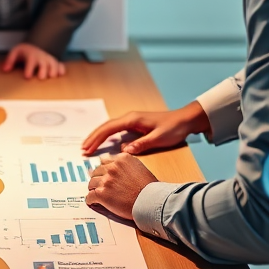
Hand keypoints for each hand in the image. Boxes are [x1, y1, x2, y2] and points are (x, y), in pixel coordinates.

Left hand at [2, 42, 65, 79]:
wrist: (33, 47)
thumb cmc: (23, 52)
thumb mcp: (14, 53)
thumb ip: (9, 60)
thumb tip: (5, 69)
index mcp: (31, 55)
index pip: (31, 62)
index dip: (29, 69)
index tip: (27, 76)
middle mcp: (41, 57)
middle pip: (44, 64)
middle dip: (43, 71)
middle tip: (41, 78)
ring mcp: (49, 59)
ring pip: (54, 65)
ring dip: (53, 71)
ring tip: (51, 78)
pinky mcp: (54, 62)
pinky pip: (61, 65)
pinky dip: (61, 69)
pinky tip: (60, 75)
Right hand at [81, 101, 209, 155]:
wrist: (185, 120)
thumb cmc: (173, 128)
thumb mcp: (159, 138)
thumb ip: (142, 144)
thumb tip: (124, 151)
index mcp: (132, 119)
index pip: (109, 128)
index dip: (96, 138)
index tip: (87, 148)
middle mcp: (129, 118)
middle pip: (105, 127)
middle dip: (93, 138)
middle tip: (82, 149)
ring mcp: (132, 121)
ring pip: (109, 128)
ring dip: (98, 137)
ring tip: (88, 147)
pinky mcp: (135, 126)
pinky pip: (116, 131)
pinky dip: (107, 137)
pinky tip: (104, 144)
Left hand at [86, 154, 158, 220]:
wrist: (151, 202)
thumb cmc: (150, 188)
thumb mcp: (139, 167)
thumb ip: (127, 164)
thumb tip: (119, 164)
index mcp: (122, 159)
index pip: (105, 162)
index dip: (104, 170)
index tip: (103, 174)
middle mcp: (112, 167)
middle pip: (97, 171)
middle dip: (98, 178)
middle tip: (98, 184)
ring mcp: (106, 180)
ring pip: (91, 183)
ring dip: (93, 188)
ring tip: (95, 193)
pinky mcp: (102, 194)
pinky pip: (90, 196)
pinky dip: (90, 200)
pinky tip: (92, 202)